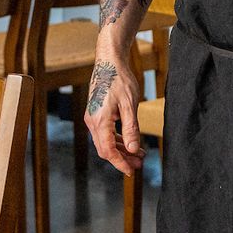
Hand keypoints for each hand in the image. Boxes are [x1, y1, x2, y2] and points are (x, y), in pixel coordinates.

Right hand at [84, 56, 145, 175]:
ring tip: (139, 154)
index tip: (132, 171)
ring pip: (105, 142)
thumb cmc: (120, 79)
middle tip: (139, 163)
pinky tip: (130, 141)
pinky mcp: (96, 113)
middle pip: (105, 149)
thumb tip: (133, 150)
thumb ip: (131, 128)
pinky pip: (105, 133)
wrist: (109, 61)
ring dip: (121, 150)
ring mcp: (92, 117)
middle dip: (122, 159)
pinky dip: (117, 139)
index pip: (108, 151)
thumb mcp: (130, 105)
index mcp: (99, 121)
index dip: (120, 163)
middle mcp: (92, 121)